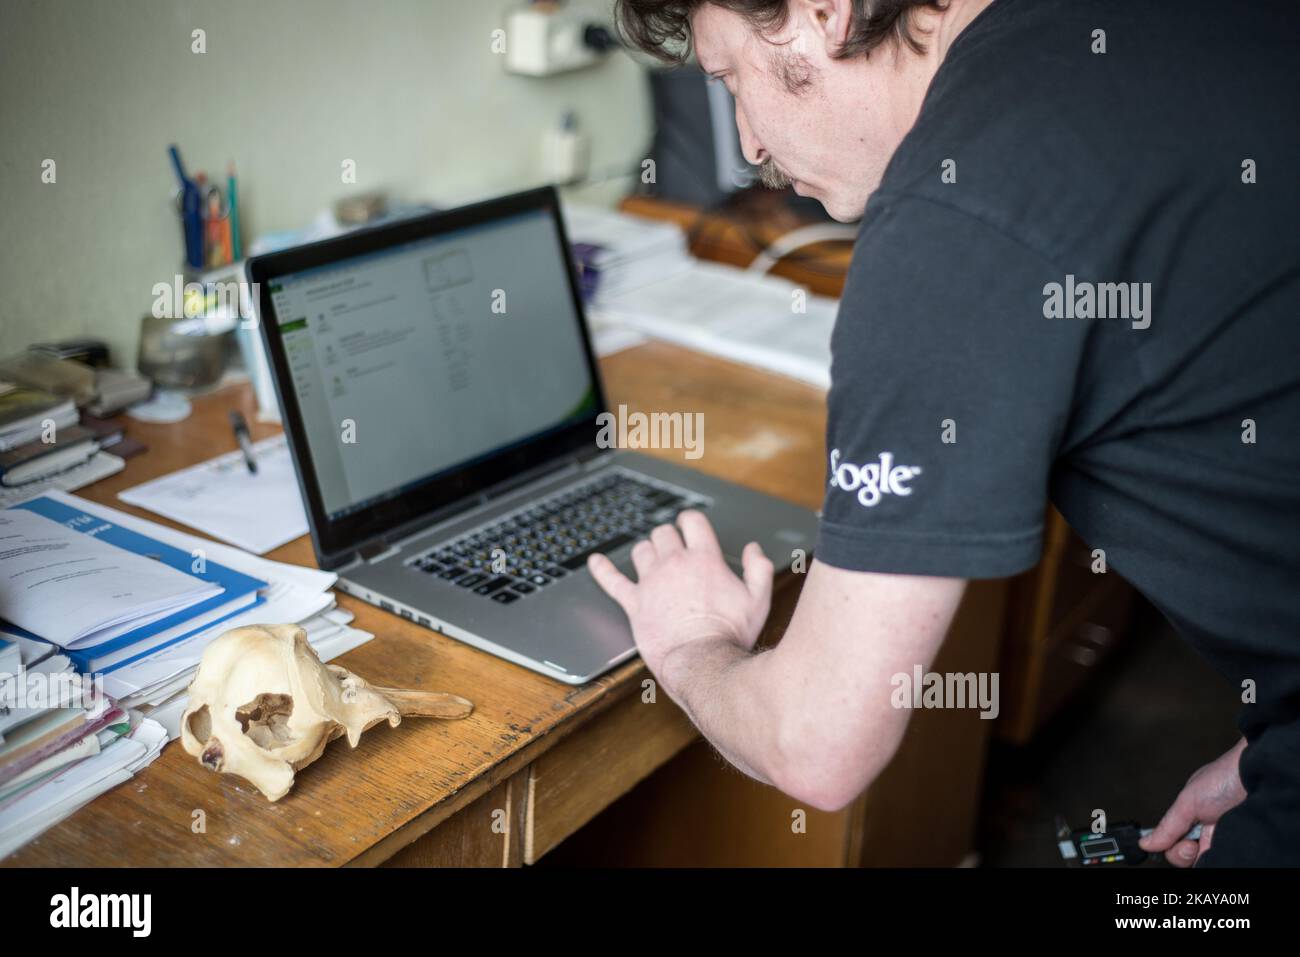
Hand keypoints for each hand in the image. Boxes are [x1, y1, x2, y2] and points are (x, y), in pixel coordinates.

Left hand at [586, 510, 773, 684]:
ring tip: (651, 557)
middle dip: (668, 536)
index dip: (690, 520)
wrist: (702, 662)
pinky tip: (595, 562)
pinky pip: (611, 580)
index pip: (692, 522)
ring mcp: (651, 582)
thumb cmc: (730, 634)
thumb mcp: (758, 599)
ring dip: (646, 551)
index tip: (689, 524)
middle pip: (663, 533)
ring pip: (641, 551)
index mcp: (704, 559)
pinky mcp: (634, 604)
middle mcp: (674, 564)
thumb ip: (758, 569)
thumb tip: (752, 549)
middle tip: (673, 546)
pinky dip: (601, 569)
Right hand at [1140, 738, 1247, 866]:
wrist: (1257, 776)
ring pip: (1205, 861)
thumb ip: (1167, 826)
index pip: (1175, 845)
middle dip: (1183, 853)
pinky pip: (1224, 860)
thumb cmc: (1223, 779)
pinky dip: (1218, 858)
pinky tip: (1217, 848)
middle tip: (1192, 843)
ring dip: (1201, 856)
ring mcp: (1225, 841)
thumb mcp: (1187, 802)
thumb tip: (1145, 842)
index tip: (1178, 844)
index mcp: (1193, 821)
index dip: (1173, 848)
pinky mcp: (1239, 847)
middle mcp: (1208, 833)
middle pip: (1187, 857)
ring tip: (1210, 840)